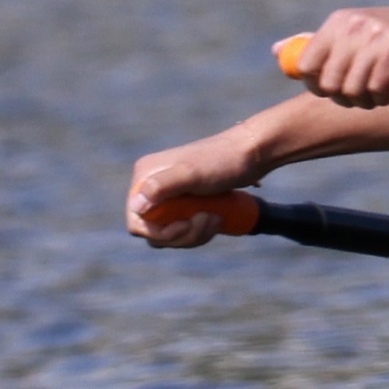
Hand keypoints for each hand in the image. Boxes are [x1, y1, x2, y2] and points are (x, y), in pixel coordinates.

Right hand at [127, 127, 272, 244]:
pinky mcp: (185, 202)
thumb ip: (162, 186)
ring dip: (193, 234)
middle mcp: (151, 186)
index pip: (137, 221)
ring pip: (170, 233)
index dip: (160, 232)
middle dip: (182, 234)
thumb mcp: (192, 174)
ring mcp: (169, 195)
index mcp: (145, 176)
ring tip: (216, 219)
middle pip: (154, 231)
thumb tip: (136, 207)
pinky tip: (216, 220)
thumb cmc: (224, 161)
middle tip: (209, 219)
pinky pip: (183, 228)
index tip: (186, 225)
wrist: (252, 153)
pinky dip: (198, 231)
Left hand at [289, 1, 388, 104]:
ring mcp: (378, 35)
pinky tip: (388, 94)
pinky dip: (382, 97)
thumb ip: (316, 43)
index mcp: (338, 21)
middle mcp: (355, 25)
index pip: (306, 66)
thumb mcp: (351, 32)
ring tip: (374, 98)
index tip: (332, 91)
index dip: (317, 87)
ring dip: (365, 101)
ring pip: (354, 88)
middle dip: (344, 98)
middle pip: (330, 82)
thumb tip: (277, 51)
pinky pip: (379, 86)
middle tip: (358, 98)